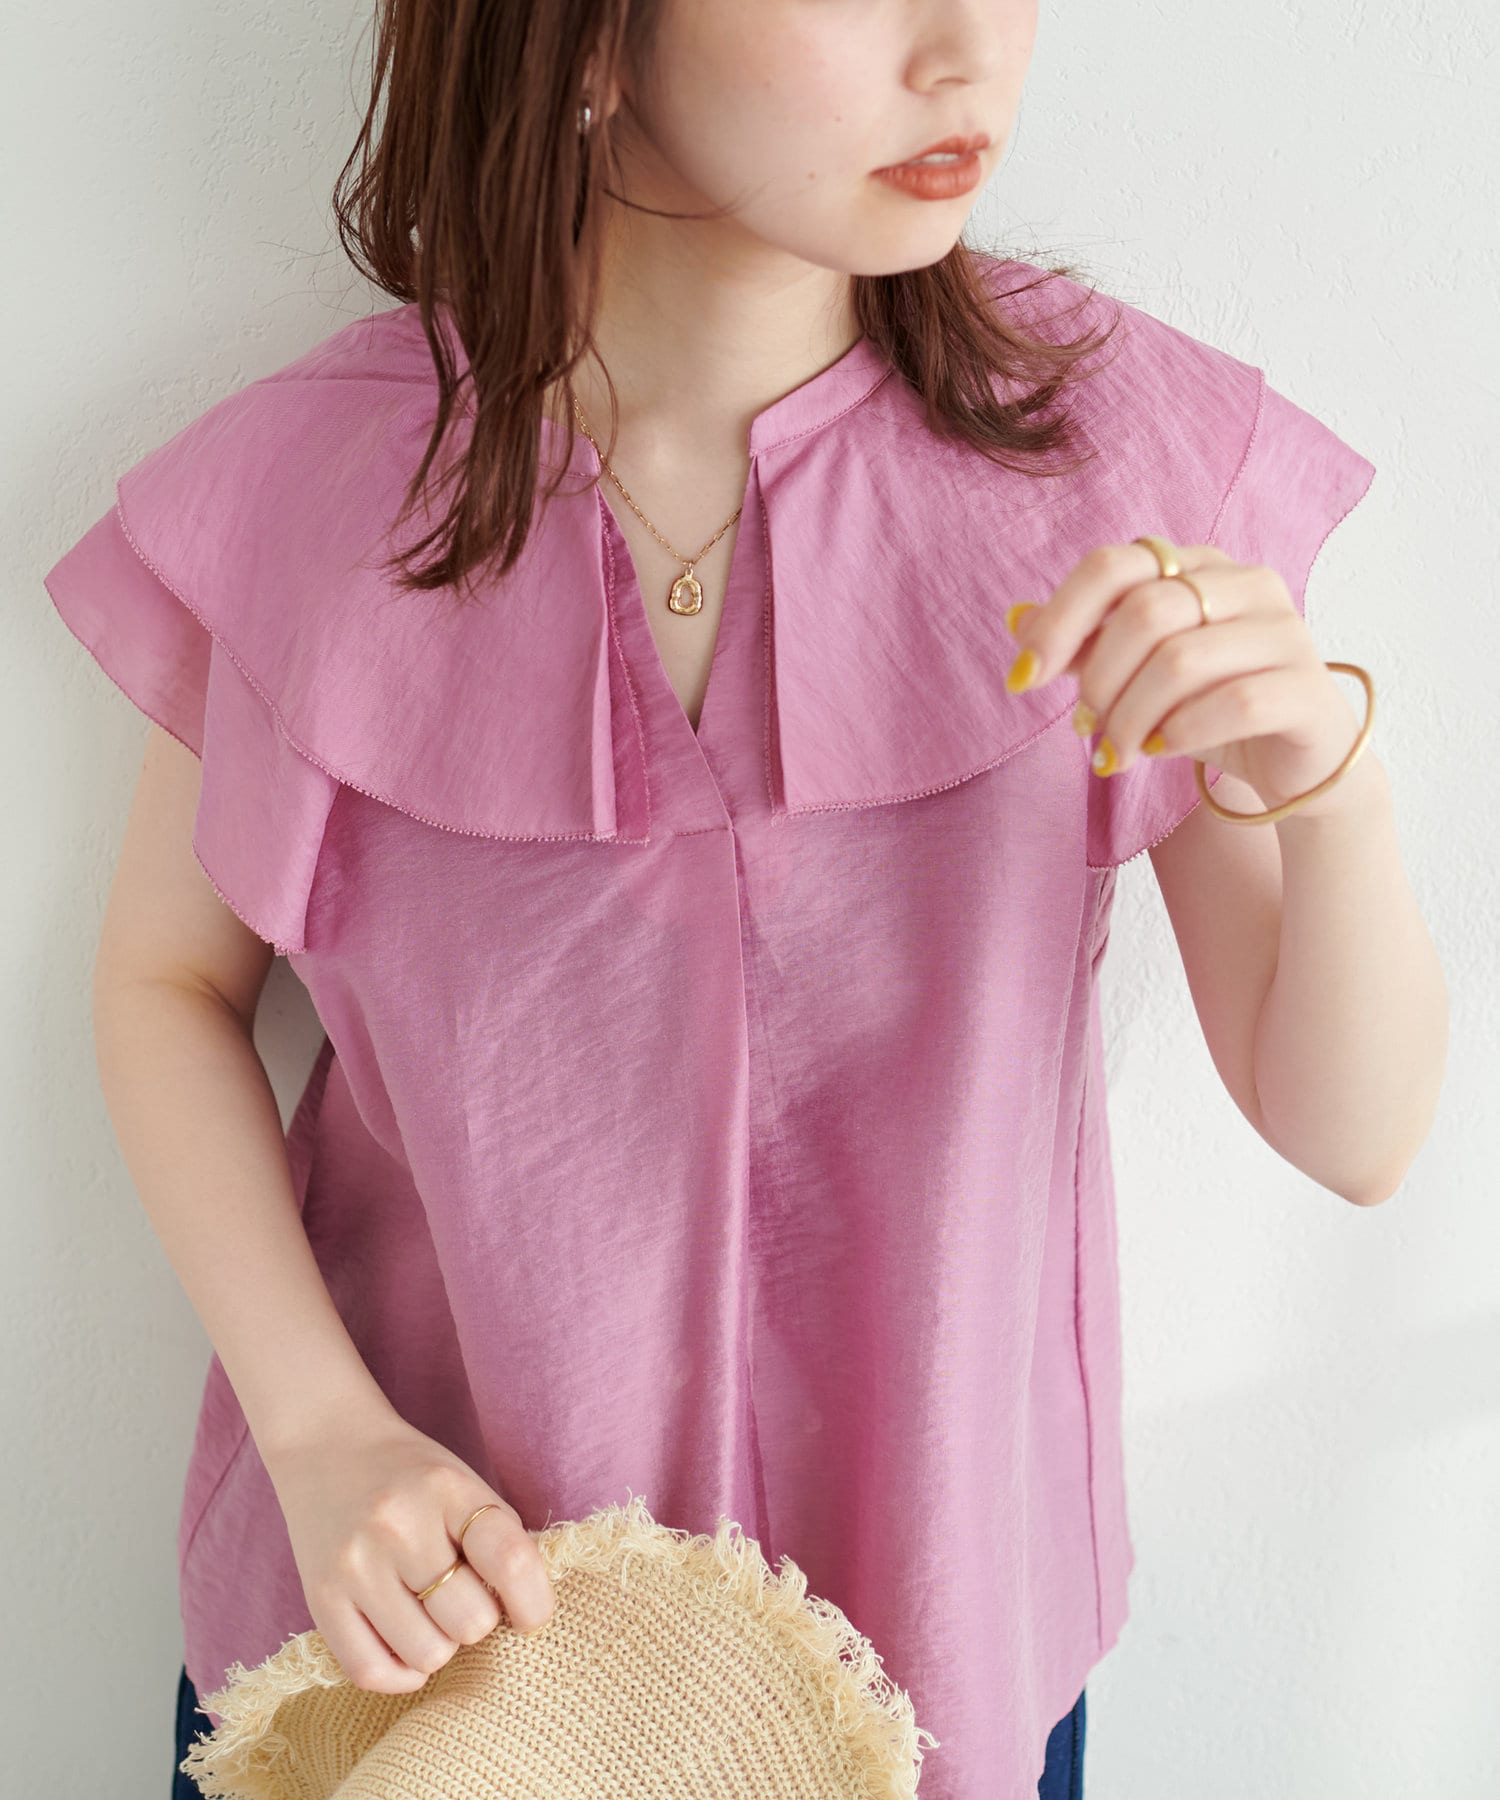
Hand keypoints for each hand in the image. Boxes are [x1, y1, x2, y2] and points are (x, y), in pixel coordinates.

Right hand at [260, 1406, 555, 1694]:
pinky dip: (401, 1674)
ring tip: (429, 1614)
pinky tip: (406, 1646)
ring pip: (427, 1654)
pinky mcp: (320, 1598)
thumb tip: (527, 1613)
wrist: (327, 1444)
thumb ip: (497, 1540)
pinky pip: (370, 1672)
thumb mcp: (463, 1484)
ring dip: (440, 1645)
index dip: (534, 1603)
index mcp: (447, 1489)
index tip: (531, 1616)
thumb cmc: (411, 1474)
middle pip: (470, 1620)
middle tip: (462, 1598)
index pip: (509, 1560)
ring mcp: (355, 1564)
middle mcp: (398, 1525)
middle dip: (478, 1619)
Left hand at [1003, 542, 1364, 818]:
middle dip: (1097, 680)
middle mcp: (1249, 584)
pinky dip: (1180, 734)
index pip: (1113, 564)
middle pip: (1144, 612)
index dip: (1057, 621)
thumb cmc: (1210, 711)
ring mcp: (1285, 632)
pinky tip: (1161, 751)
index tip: (1020, 681)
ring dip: (1130, 718)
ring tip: (1115, 753)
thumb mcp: (1136, 676)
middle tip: (1084, 727)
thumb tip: (1015, 618)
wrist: (1297, 767)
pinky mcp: (1308, 688)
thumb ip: (1085, 645)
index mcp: (1201, 565)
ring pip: (1181, 661)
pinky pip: (1233, 703)